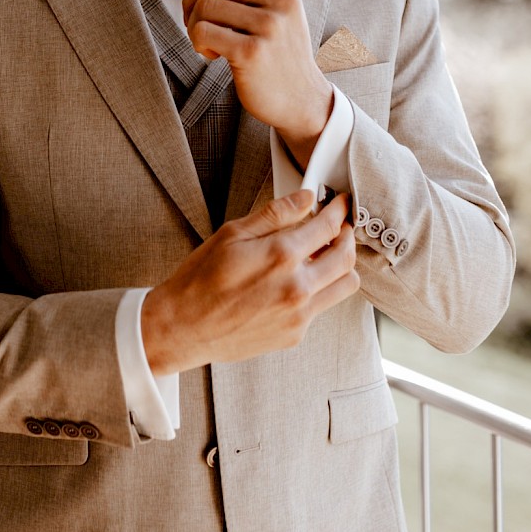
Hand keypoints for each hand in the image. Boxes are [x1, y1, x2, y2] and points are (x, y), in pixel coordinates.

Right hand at [141, 189, 357, 374]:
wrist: (183, 327)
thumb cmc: (200, 279)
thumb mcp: (233, 233)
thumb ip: (275, 214)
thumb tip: (305, 198)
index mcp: (281, 255)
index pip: (329, 226)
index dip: (339, 210)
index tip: (341, 204)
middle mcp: (297, 287)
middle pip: (347, 257)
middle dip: (347, 236)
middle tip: (338, 228)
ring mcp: (299, 314)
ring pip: (345, 286)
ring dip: (342, 266)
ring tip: (325, 256)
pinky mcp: (295, 334)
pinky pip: (322, 307)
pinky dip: (319, 290)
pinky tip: (297, 283)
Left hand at [171, 0, 333, 168]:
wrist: (300, 97)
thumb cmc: (277, 50)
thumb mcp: (265, 6)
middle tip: (192, 21)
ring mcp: (270, 24)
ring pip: (204, 5)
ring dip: (192, 24)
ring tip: (207, 41)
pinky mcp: (253, 51)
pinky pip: (202, 32)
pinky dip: (197, 43)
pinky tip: (212, 54)